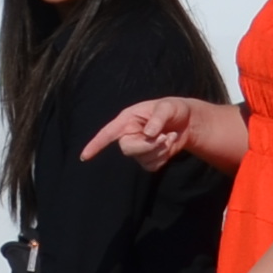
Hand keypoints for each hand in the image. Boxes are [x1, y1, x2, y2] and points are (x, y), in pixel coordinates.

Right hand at [83, 95, 212, 168]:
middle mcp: (129, 134)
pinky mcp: (149, 158)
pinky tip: (169, 144)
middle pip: (127, 149)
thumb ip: (158, 118)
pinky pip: (152, 166)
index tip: (85, 156)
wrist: (188, 121)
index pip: (107, 133)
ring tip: (171, 136)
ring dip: (160, 150)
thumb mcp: (168, 107)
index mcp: (127, 120)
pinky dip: (164, 157)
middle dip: (148, 146)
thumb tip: (148, 134)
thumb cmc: (174, 109)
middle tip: (165, 137)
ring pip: (142, 159)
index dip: (95, 144)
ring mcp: (138, 148)